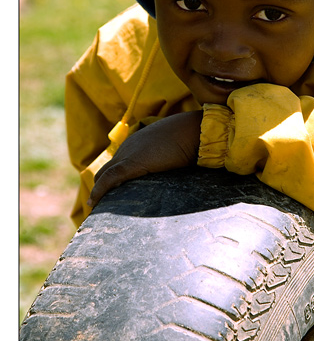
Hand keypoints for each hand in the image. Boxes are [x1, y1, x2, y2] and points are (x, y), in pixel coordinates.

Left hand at [88, 110, 202, 207]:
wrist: (191, 130)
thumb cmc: (188, 137)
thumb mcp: (174, 147)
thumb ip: (168, 157)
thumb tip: (177, 170)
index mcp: (137, 143)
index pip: (118, 162)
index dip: (112, 179)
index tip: (113, 194)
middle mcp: (127, 147)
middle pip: (106, 170)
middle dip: (102, 187)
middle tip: (103, 207)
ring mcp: (127, 154)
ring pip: (104, 175)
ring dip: (99, 192)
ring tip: (98, 210)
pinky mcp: (130, 164)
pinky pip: (108, 179)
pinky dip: (99, 191)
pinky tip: (94, 204)